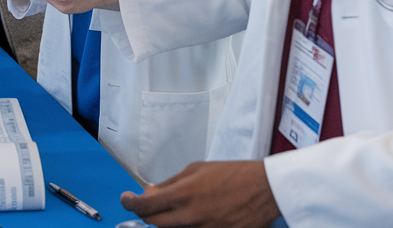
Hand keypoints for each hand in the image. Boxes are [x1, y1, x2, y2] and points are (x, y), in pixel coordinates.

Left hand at [121, 161, 279, 227]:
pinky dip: (187, 226)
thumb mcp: (196, 170)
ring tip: (179, 207)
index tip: (126, 199)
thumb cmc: (232, 174)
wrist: (265, 189)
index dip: (129, 203)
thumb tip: (149, 193)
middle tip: (149, 204)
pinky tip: (195, 215)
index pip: (144, 207)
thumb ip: (171, 184)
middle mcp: (190, 217)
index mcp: (183, 195)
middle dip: (147, 213)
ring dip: (168, 221)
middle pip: (154, 223)